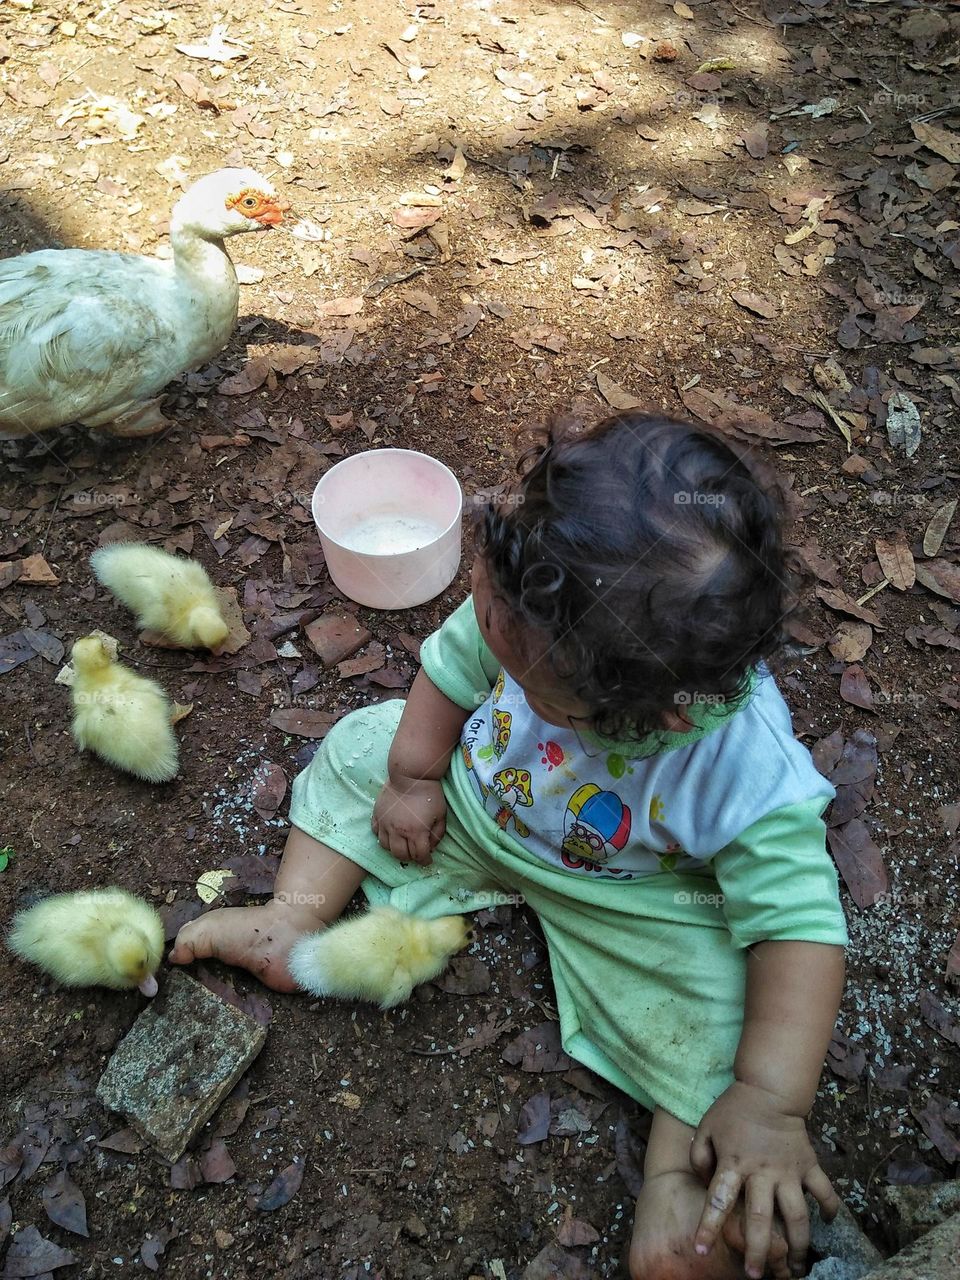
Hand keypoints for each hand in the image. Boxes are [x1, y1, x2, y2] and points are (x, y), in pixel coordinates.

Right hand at [372, 775, 446, 864]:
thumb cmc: (430, 794)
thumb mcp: (441, 815)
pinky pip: (376, 832)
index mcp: (417, 832)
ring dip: (395, 849)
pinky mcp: (378, 815)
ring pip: (385, 847)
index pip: (419, 856)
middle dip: (410, 857)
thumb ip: (438, 834)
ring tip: (402, 844)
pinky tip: (390, 833)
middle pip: (401, 855)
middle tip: (415, 853)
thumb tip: (431, 847)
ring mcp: (386, 823)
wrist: (411, 775)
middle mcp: (399, 831)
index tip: (427, 860)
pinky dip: (383, 836)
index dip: (425, 861)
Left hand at [690, 1080, 838, 1278]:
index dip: (708, 1226)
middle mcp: (762, 1172)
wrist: (768, 1089)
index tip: (701, 1250)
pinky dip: (830, 1209)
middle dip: (757, 1250)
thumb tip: (704, 1182)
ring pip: (797, 1216)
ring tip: (795, 1267)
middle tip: (755, 1275)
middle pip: (760, 1218)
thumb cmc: (733, 1110)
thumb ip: (698, 1156)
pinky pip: (824, 1192)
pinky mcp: (809, 1165)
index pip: (718, 1200)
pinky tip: (828, 1224)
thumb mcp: (706, 1128)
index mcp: (734, 1163)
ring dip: (797, 1244)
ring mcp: (789, 1171)